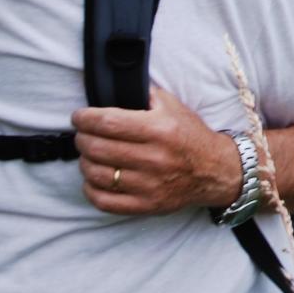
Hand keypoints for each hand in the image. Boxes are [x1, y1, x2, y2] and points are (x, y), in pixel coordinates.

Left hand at [72, 87, 240, 215]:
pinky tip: (93, 179)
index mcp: (159, 129)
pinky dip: (90, 189)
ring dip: (85, 162)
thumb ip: (145, 94)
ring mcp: (149, 185)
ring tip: (89, 154)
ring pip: (97, 175)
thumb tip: (114, 87)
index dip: (85, 118)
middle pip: (98, 148)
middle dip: (82, 138)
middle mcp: (154, 158)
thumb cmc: (190, 136)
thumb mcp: (173, 106)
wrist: (214, 170)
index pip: (108, 122)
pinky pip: (104, 201)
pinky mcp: (146, 205)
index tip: (79, 117)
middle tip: (82, 134)